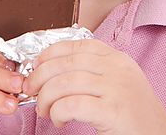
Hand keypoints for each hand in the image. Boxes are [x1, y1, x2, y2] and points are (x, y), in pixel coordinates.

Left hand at [23, 38, 165, 134]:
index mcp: (116, 58)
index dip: (51, 52)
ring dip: (46, 97)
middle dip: (40, 76)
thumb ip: (94, 70)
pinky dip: (58, 111)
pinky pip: (74, 104)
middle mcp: (116, 68)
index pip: (78, 44)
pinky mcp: (113, 111)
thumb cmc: (134, 111)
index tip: (36, 64)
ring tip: (44, 110)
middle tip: (31, 91)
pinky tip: (59, 120)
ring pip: (66, 82)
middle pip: (67, 62)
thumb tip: (52, 69)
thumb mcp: (119, 80)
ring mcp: (116, 88)